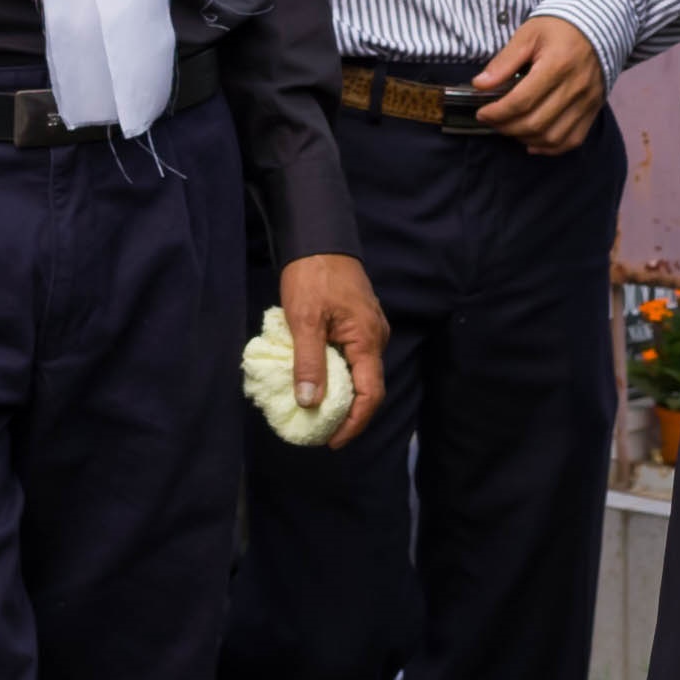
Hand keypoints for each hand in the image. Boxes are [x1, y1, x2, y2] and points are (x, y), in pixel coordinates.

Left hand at [275, 254, 390, 449]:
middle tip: (320, 432)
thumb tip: (310, 402)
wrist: (319, 237)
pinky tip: (317, 381)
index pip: (370, 394)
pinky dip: (337, 375)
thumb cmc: (313, 275)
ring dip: (341, 395)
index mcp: (368, 339)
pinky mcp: (358, 323)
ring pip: (359, 373)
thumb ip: (308, 361)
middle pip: (368, 387)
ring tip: (315, 412)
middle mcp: (375, 338)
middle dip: (347, 414)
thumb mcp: (304, 319)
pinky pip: (352, 358)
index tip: (333, 441)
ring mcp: (368, 330)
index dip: (354, 423)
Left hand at [474, 15, 609, 154]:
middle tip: (492, 120)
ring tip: (510, 128)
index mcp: (557, 65)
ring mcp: (587, 102)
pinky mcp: (593, 110)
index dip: (497, 112)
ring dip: (525, 138)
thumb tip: (480, 85)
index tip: (482, 112)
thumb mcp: (527, 35)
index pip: (522, 101)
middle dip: (506, 127)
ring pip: (552, 137)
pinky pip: (572, 140)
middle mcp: (575, 87)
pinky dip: (550, 147)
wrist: (597, 26)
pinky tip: (532, 141)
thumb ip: (504, 62)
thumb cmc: (558, 28)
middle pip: (535, 123)